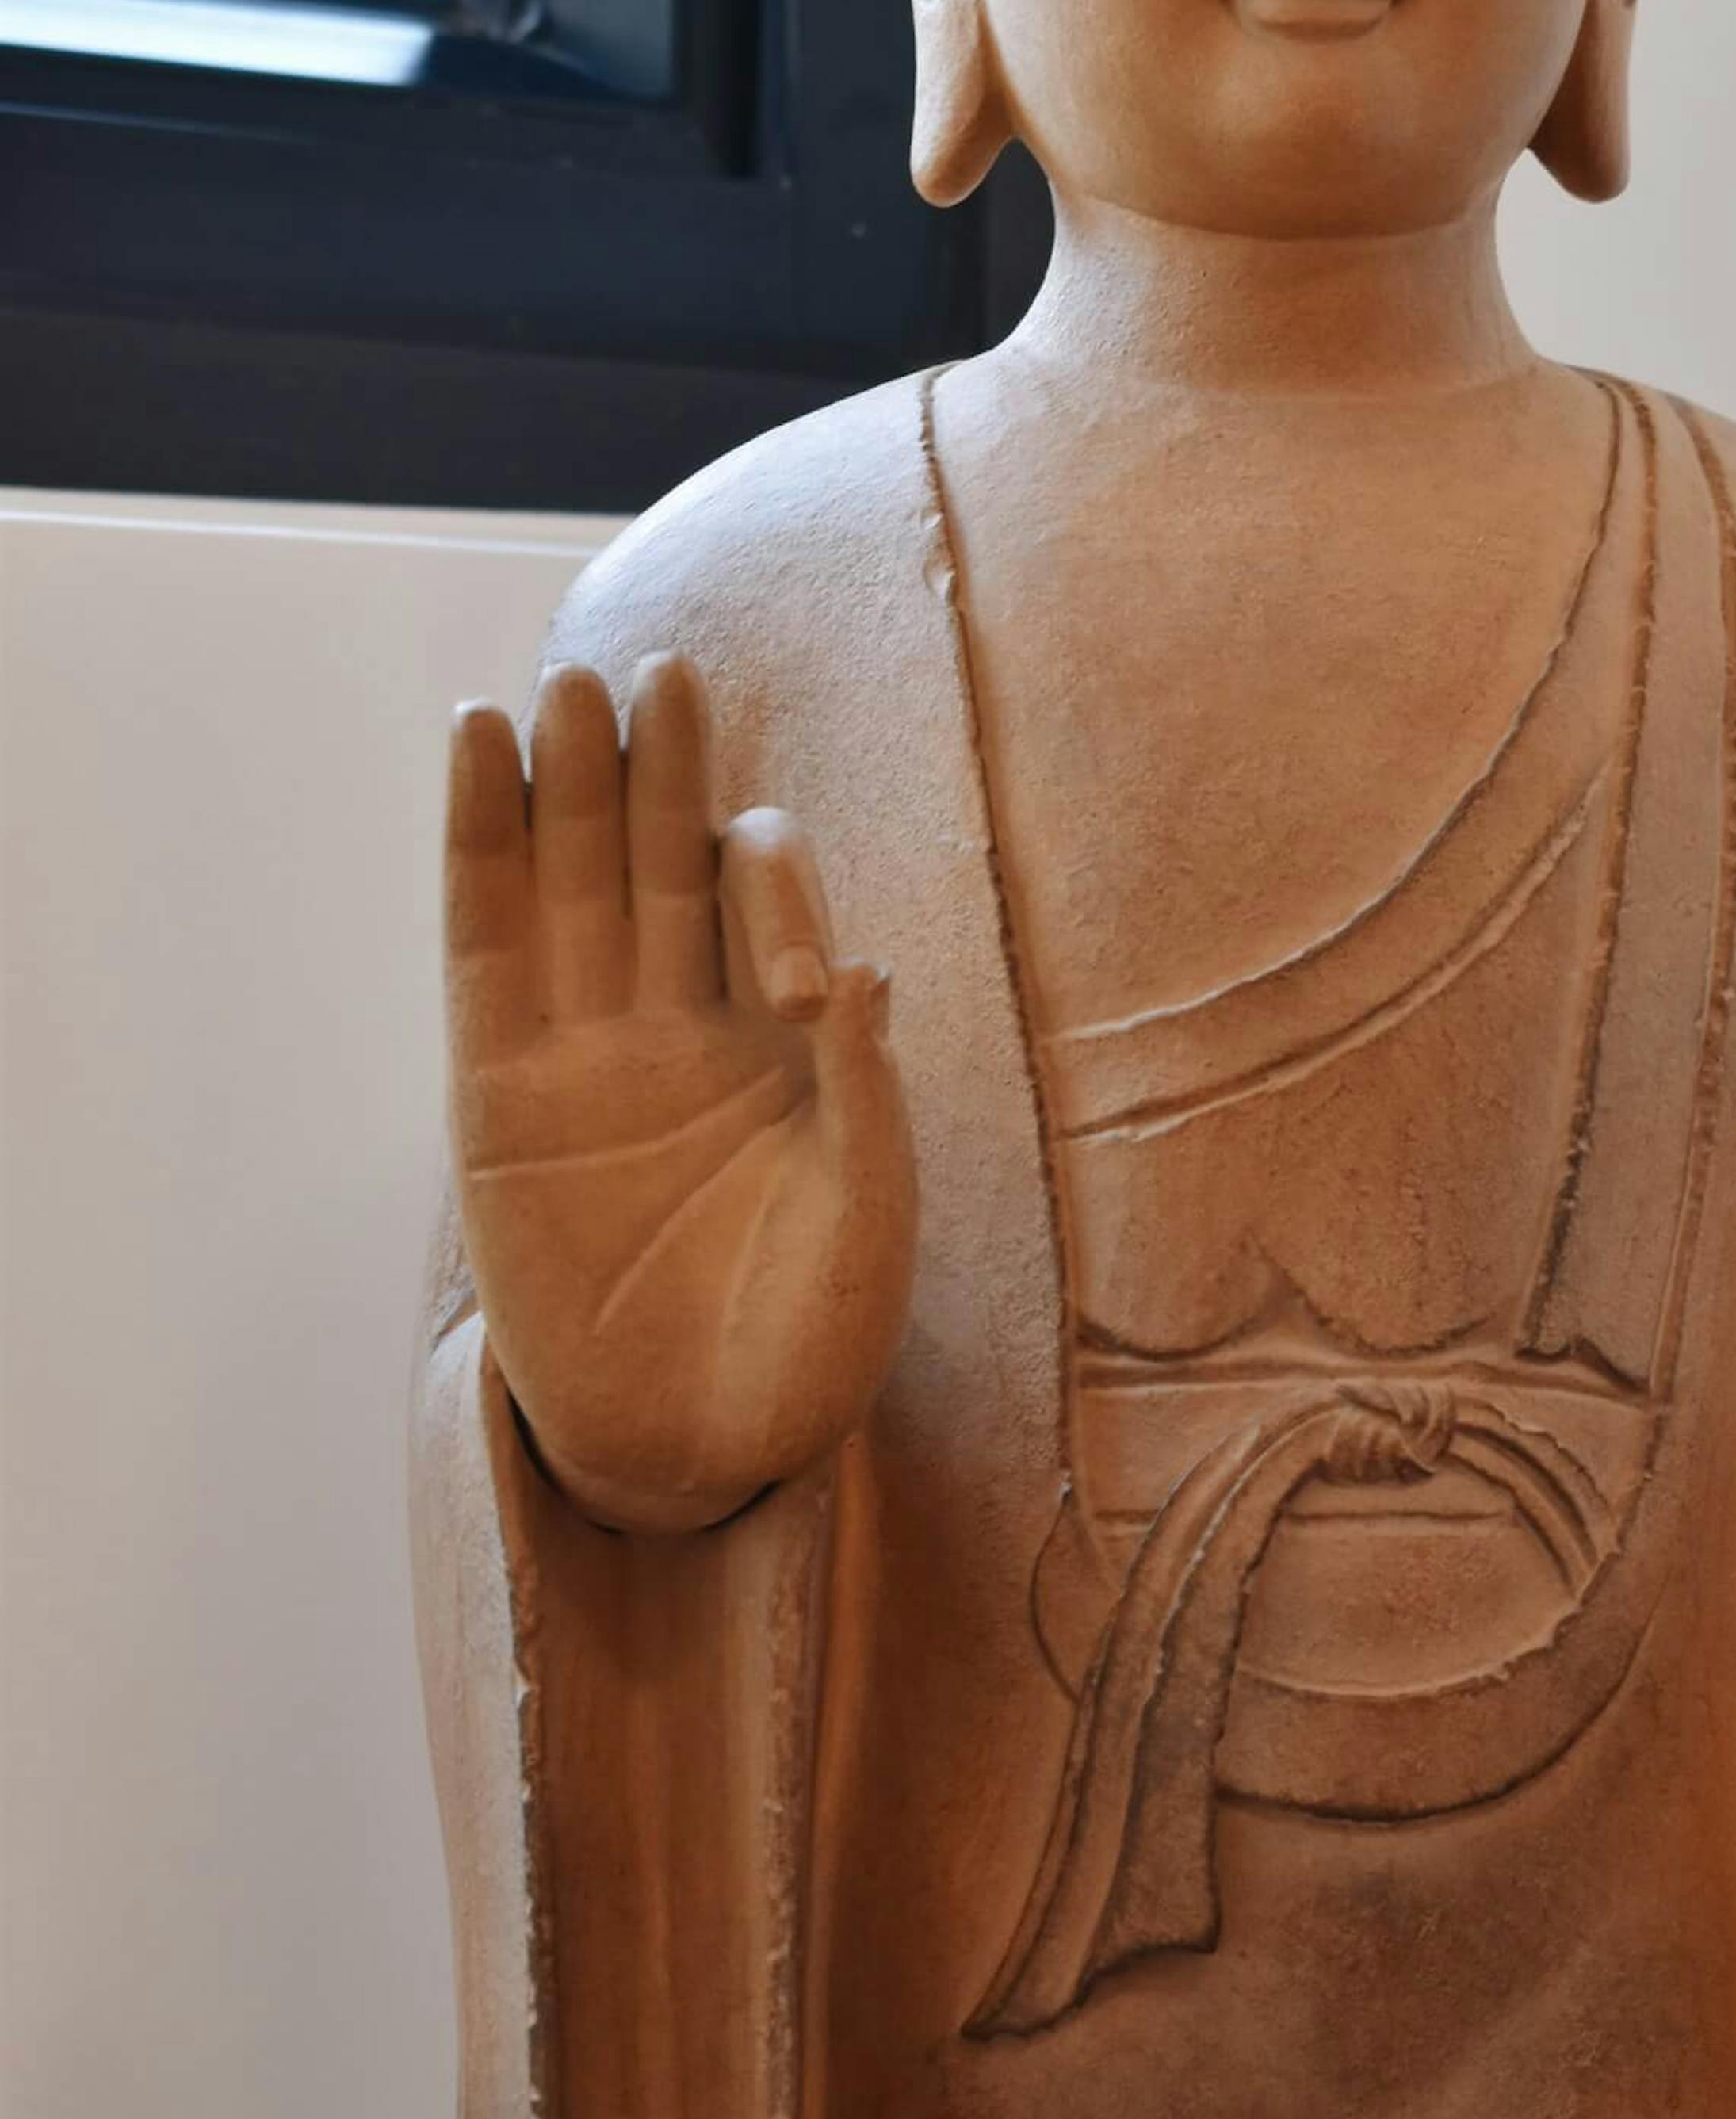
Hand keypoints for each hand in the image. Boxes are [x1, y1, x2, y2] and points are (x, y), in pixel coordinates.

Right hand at [444, 652, 917, 1530]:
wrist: (704, 1450)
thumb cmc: (808, 1343)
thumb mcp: (872, 1215)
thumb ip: (865, 1091)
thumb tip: (854, 967)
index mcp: (782, 1041)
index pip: (766, 902)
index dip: (772, 889)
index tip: (791, 984)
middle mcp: (681, 1024)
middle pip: (662, 857)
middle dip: (663, 768)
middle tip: (664, 668)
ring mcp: (585, 1049)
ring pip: (572, 880)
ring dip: (570, 786)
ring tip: (571, 685)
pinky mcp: (497, 1091)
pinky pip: (485, 944)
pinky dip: (481, 845)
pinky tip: (482, 749)